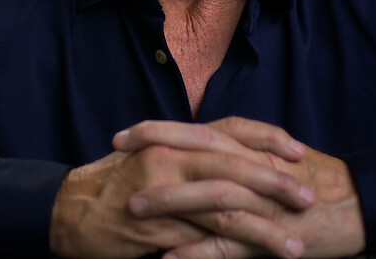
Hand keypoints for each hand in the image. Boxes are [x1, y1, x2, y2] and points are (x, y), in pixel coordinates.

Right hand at [49, 121, 315, 258]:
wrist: (67, 211)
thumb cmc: (113, 186)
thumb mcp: (152, 158)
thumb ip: (188, 156)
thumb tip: (230, 159)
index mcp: (173, 139)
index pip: (230, 129)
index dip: (267, 138)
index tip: (297, 150)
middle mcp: (170, 158)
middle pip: (235, 164)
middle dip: (276, 182)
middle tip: (308, 197)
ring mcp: (163, 193)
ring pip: (225, 205)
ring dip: (265, 227)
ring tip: (295, 243)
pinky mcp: (158, 228)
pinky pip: (202, 240)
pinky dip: (233, 252)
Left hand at [115, 117, 366, 258]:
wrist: (361, 204)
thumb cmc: (316, 180)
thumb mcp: (274, 156)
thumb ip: (239, 150)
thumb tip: (201, 148)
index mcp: (250, 147)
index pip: (195, 131)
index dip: (156, 131)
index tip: (121, 137)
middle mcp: (251, 167)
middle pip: (196, 154)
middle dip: (152, 157)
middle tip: (114, 161)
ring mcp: (260, 202)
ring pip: (208, 197)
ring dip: (168, 203)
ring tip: (131, 209)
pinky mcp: (270, 235)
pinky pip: (229, 245)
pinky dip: (197, 252)